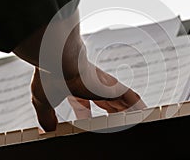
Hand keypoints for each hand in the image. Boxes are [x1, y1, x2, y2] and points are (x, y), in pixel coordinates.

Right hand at [14, 10, 145, 131]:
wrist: (58, 59)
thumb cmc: (50, 74)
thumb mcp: (45, 100)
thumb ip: (46, 115)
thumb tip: (46, 129)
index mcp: (77, 88)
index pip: (85, 101)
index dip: (86, 112)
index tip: (86, 120)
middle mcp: (94, 86)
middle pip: (108, 102)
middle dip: (112, 113)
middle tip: (117, 123)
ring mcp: (104, 86)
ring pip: (121, 100)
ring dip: (128, 111)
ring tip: (135, 120)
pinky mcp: (113, 87)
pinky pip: (131, 98)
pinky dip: (138, 106)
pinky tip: (144, 113)